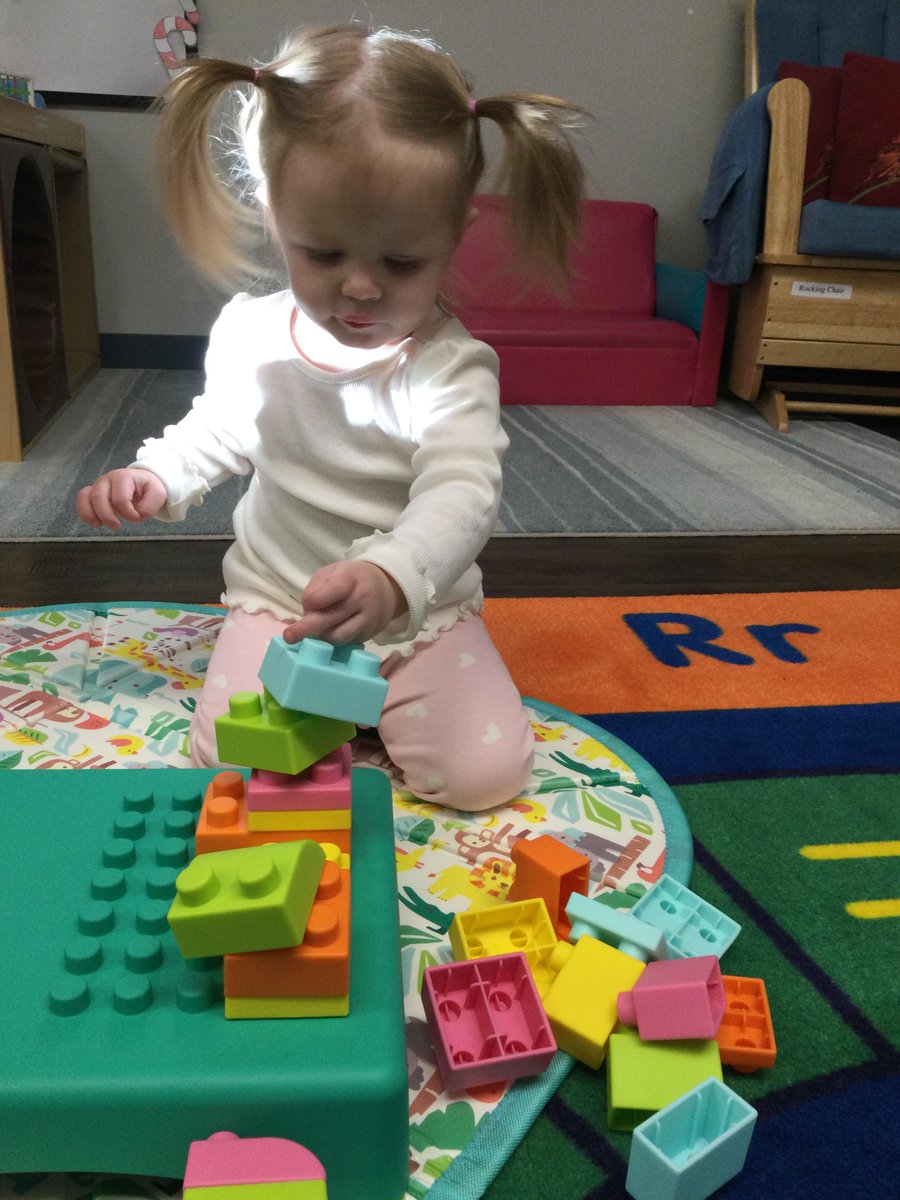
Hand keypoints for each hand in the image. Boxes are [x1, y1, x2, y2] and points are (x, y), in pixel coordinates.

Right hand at [76, 468, 167, 529]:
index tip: (137, 518)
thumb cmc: (149, 488)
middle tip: (117, 526)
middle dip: (106, 515)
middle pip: (98, 496)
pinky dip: (84, 513)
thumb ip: (150, 506)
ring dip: (90, 514)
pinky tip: (95, 523)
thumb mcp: (158, 494)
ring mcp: (98, 485)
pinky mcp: (93, 493)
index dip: (128, 513)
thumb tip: (136, 515)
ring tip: (99, 525)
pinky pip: (81, 500)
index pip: (120, 498)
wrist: (143, 481)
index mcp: (124, 477)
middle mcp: (107, 479)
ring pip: (85, 496)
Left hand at [285, 561, 406, 645]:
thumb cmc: (352, 579)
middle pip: (329, 618)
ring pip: (337, 636)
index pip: (326, 594)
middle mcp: (361, 599)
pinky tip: (332, 631)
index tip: (308, 603)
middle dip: (306, 628)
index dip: (312, 601)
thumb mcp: (332, 572)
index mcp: (349, 578)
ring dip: (322, 635)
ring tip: (318, 628)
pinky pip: (346, 643)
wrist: (386, 588)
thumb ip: (315, 589)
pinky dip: (334, 640)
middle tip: (289, 637)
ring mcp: (368, 619)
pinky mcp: (370, 635)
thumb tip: (305, 615)